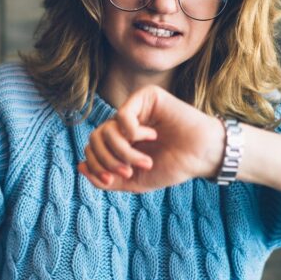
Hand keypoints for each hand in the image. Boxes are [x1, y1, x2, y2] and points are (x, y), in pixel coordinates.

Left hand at [78, 85, 225, 192]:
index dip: (96, 166)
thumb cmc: (172, 167)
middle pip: (95, 139)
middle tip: (129, 171)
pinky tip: (152, 135)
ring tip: (145, 160)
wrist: (201, 157)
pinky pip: (122, 115)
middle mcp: (124, 123)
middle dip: (108, 161)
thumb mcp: (133, 182)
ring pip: (106, 130)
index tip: (113, 180)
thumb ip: (107, 179)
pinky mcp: (146, 97)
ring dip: (123, 151)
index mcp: (120, 141)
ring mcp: (135, 109)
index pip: (92, 149)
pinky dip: (133, 132)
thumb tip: (80, 167)